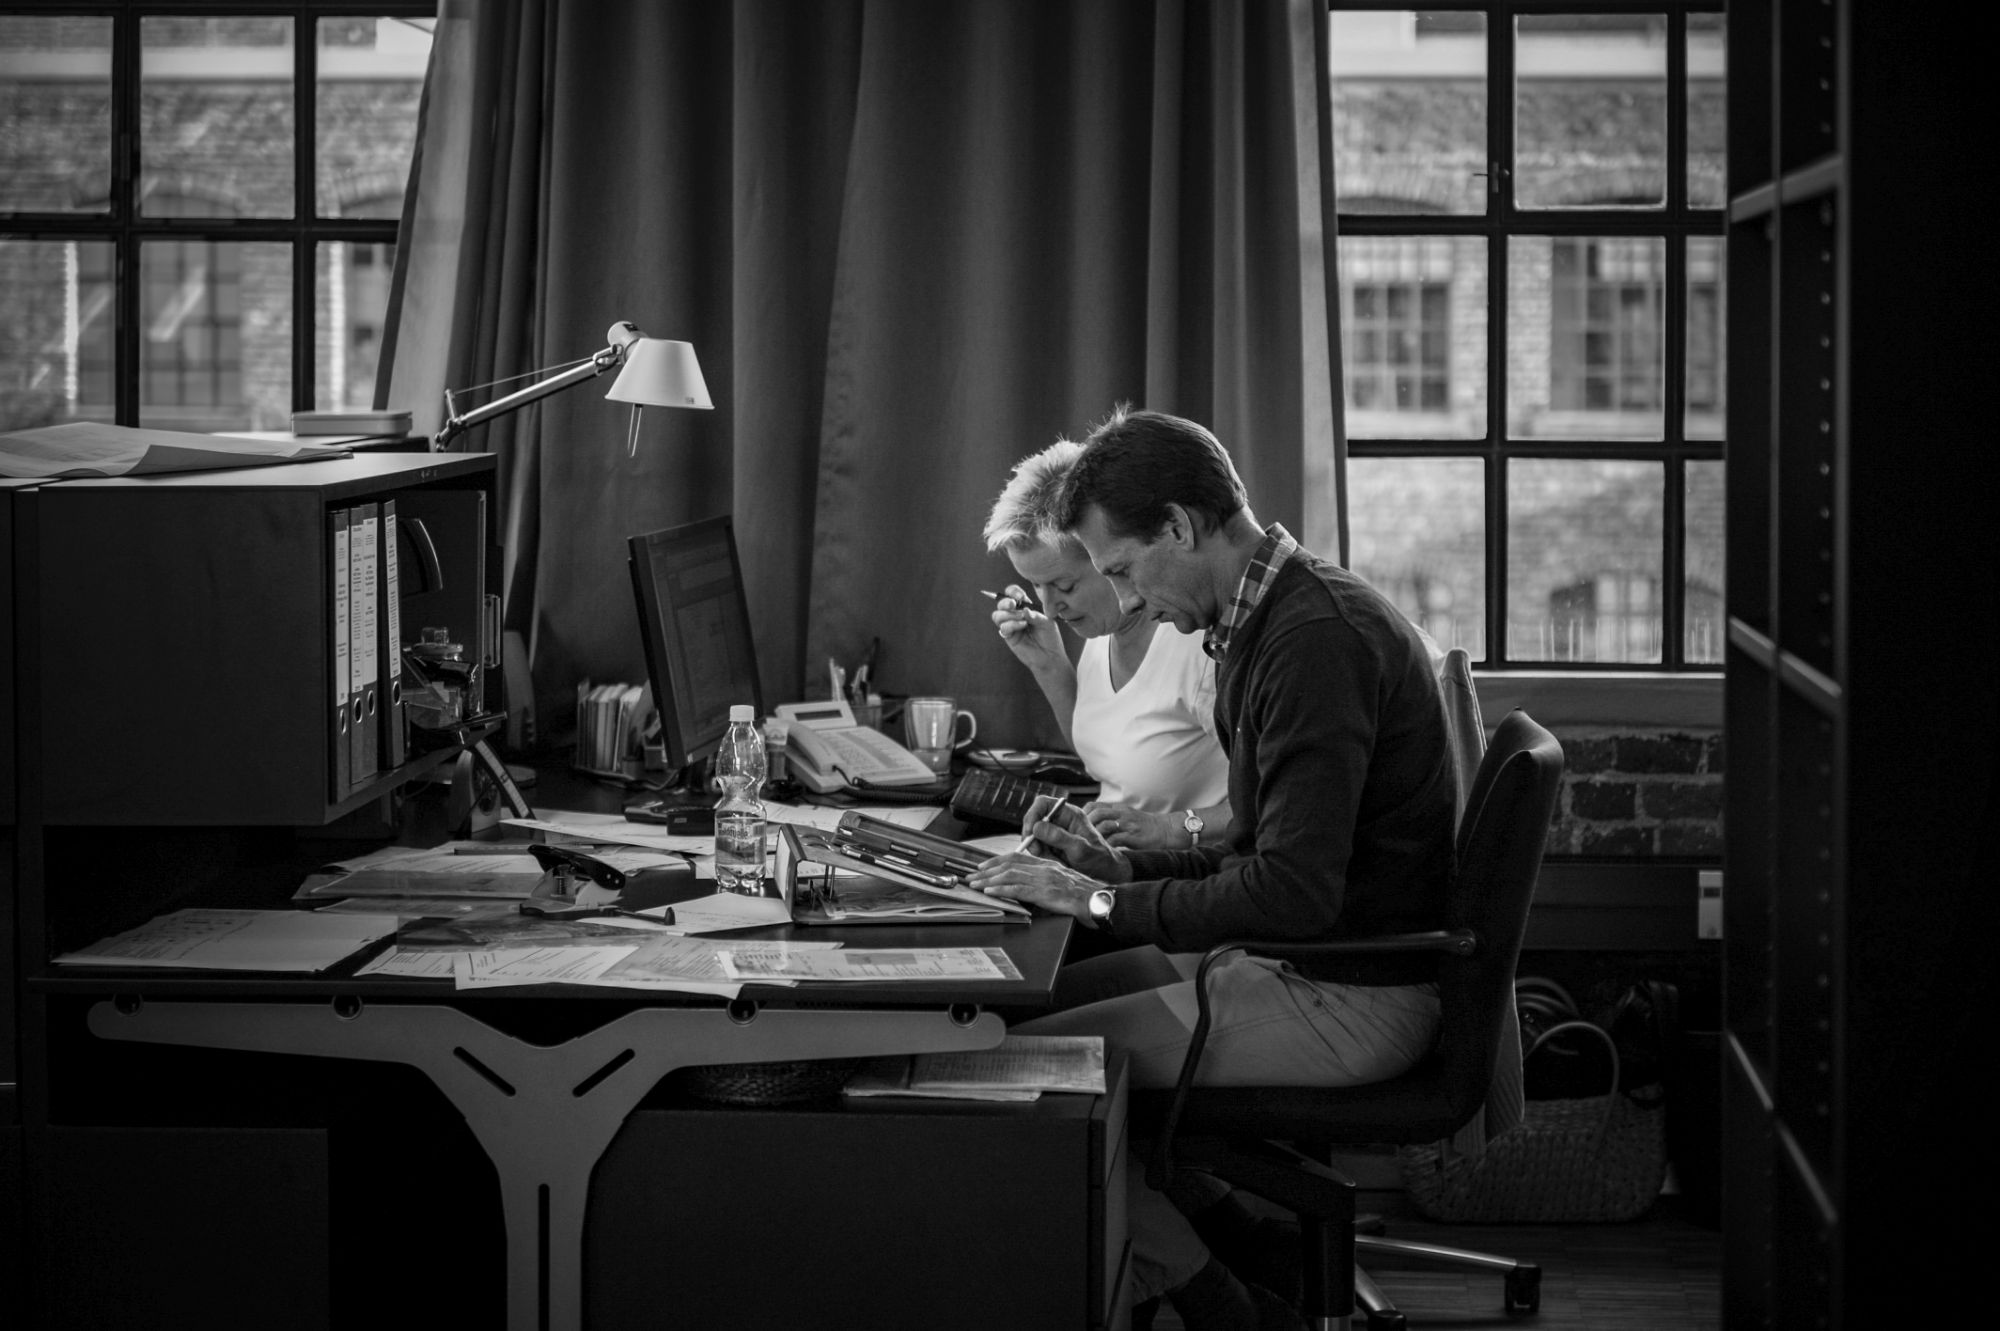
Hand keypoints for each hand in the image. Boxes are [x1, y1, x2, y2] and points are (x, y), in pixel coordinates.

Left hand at [967, 850, 1104, 919]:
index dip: (997, 861)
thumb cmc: (1087, 896)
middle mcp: (1045, 868)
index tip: (983, 866)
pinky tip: (991, 891)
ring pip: (1011, 875)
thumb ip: (1048, 882)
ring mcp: (1046, 879)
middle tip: (972, 876)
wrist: (1103, 900)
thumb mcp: (1065, 884)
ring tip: (976, 885)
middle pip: (1010, 865)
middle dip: (987, 870)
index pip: (1018, 857)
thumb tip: (1031, 889)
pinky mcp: (1046, 893)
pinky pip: (1019, 889)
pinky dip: (1002, 889)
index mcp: (1049, 865)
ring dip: (989, 880)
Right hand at [990, 583, 1065, 674]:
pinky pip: (1003, 628)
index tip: (1020, 596)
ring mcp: (1011, 626)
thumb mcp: (1047, 621)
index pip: (1013, 594)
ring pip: (997, 615)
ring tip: (1022, 619)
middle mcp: (1016, 615)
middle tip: (1014, 604)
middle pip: (1001, 603)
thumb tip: (1024, 610)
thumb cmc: (1050, 637)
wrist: (1050, 656)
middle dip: (1005, 602)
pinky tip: (1023, 626)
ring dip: (1008, 614)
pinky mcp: (1009, 637)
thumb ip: (1035, 614)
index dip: (1013, 592)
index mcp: (1025, 607)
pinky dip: (1012, 624)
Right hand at [1010, 794, 1130, 882]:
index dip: (1033, 815)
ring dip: (1038, 849)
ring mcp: (1055, 833)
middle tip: (1038, 851)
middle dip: (1032, 837)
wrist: (1106, 873)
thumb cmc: (1099, 859)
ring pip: (1033, 836)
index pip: (1043, 803)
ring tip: (1054, 860)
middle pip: (1034, 820)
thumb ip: (1060, 837)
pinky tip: (1056, 862)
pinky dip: (1042, 856)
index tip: (1030, 832)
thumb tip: (1037, 827)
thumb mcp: (1081, 849)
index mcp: (1070, 814)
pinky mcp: (1052, 845)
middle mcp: (1061, 821)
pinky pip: (1038, 847)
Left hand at [1084, 802, 1182, 850]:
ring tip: (1087, 845)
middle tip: (1079, 838)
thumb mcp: (1127, 817)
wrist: (1167, 830)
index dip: (1083, 815)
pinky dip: (1106, 845)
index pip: (1094, 806)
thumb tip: (1092, 828)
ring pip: (1104, 825)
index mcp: (1118, 808)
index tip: (1077, 826)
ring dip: (1093, 836)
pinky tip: (1101, 852)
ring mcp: (1127, 824)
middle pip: (1096, 813)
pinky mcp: (1133, 836)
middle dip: (1085, 825)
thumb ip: (1112, 820)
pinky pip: (1115, 839)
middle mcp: (1121, 813)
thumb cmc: (1146, 827)